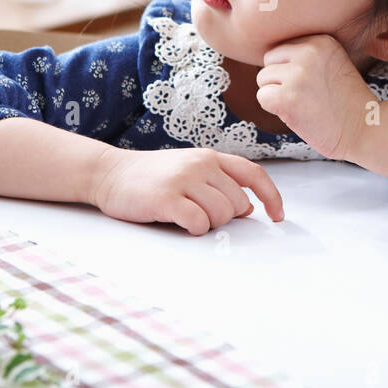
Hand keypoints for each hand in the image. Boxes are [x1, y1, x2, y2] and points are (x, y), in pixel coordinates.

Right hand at [91, 146, 284, 235]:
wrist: (109, 173)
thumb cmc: (152, 177)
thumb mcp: (189, 171)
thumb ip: (219, 184)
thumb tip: (248, 208)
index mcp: (210, 157)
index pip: (254, 174)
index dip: (272, 196)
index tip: (278, 216)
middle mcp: (200, 164)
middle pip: (238, 203)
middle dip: (226, 218)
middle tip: (199, 214)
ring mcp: (183, 179)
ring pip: (221, 215)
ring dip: (208, 225)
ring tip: (186, 217)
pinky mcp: (166, 198)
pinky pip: (198, 223)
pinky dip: (194, 230)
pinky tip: (179, 223)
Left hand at [255, 34, 378, 161]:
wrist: (364, 130)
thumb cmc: (346, 101)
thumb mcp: (333, 63)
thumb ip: (306, 53)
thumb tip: (269, 53)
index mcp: (321, 40)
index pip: (282, 48)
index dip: (291, 69)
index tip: (312, 83)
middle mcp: (308, 52)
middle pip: (269, 60)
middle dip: (280, 79)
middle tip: (305, 95)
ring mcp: (297, 75)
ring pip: (263, 79)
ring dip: (278, 94)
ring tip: (304, 104)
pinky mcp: (287, 98)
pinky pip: (262, 97)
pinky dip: (275, 109)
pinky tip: (297, 113)